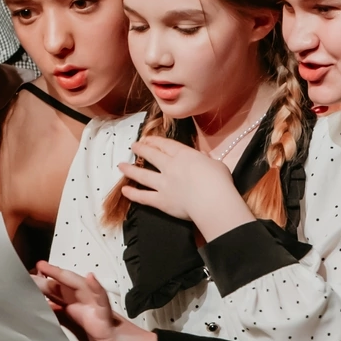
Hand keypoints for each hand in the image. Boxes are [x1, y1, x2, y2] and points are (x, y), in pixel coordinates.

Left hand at [36, 261, 157, 340]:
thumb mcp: (81, 335)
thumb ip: (67, 322)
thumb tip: (49, 310)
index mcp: (80, 313)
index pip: (58, 297)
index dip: (43, 288)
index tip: (26, 281)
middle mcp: (88, 307)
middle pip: (65, 289)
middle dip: (47, 279)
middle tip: (29, 270)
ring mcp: (98, 311)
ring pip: (80, 288)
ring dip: (65, 277)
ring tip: (49, 268)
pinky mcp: (108, 320)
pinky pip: (102, 302)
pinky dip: (96, 289)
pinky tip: (90, 278)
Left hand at [119, 134, 254, 241]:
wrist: (212, 200)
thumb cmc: (219, 182)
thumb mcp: (215, 164)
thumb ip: (205, 162)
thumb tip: (202, 161)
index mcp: (184, 155)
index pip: (166, 145)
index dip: (155, 141)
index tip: (148, 139)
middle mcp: (170, 167)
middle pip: (152, 155)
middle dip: (141, 149)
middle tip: (134, 146)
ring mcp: (163, 184)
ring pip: (142, 175)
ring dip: (130, 170)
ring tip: (121, 166)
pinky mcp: (161, 200)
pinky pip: (144, 197)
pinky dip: (133, 194)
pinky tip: (125, 191)